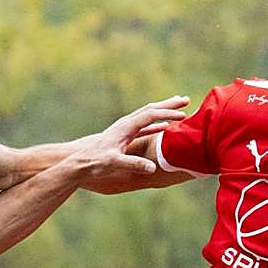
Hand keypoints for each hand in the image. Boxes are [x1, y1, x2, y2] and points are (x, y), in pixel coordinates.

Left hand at [69, 95, 188, 177]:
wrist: (80, 164)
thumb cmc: (95, 163)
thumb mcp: (114, 163)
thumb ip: (132, 164)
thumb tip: (152, 168)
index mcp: (125, 127)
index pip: (149, 115)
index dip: (167, 114)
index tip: (183, 115)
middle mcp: (125, 125)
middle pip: (150, 109)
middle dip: (168, 105)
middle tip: (186, 99)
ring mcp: (125, 130)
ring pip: (148, 116)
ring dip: (164, 111)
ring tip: (180, 107)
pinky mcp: (124, 137)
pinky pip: (144, 127)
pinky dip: (157, 124)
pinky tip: (166, 127)